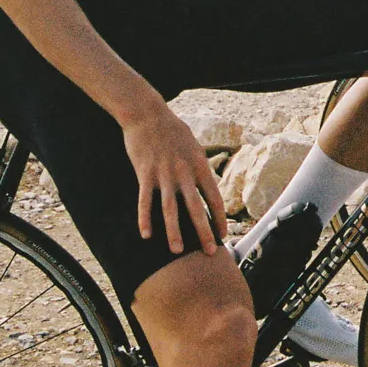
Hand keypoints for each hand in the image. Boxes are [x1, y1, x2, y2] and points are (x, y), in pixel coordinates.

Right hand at [121, 101, 225, 255]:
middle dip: (204, 232)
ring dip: (174, 232)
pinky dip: (145, 218)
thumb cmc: (172, 130)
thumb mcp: (194, 146)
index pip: (214, 197)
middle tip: (210, 252)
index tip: (223, 235)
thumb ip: (199, 167)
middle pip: (196, 208)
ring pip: (170, 209)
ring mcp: (164, 174)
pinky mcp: (145, 173)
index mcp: (199, 165)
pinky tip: (146, 235)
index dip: (219, 218)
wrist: (147, 114)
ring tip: (176, 251)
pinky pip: (145, 200)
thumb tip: (207, 184)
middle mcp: (184, 172)